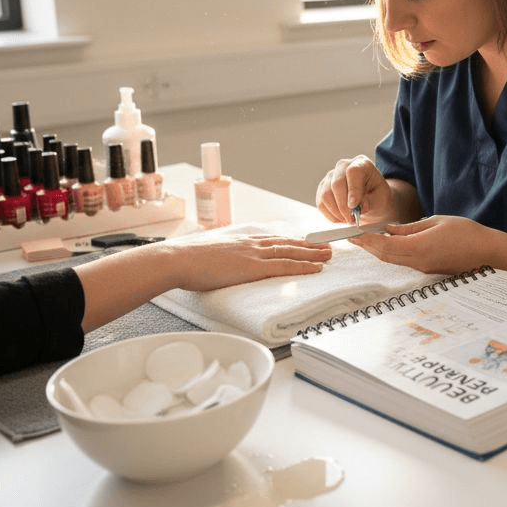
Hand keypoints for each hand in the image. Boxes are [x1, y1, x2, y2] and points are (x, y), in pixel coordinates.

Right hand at [157, 235, 332, 291]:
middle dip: (308, 245)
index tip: (303, 241)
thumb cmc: (187, 260)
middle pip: (286, 242)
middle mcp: (251, 243)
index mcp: (240, 240)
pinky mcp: (253, 267)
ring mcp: (253, 254)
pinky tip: (316, 268)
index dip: (290, 240)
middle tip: (326, 245)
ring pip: (291, 252)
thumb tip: (222, 262)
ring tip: (328, 255)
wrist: (177, 259)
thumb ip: (222, 256)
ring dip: (312, 254)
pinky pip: (285, 266)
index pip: (271, 239)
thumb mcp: (209, 253)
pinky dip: (303, 266)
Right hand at [316, 155, 395, 224]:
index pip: (353, 172)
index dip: (353, 190)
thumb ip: (369, 202)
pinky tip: (342, 217)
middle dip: (344, 206)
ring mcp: (331, 177)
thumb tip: (355, 206)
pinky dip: (332, 215)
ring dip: (337, 212)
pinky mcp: (322, 189)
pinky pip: (321, 204)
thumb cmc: (378, 199)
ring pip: (326, 195)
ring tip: (349, 219)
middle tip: (352, 219)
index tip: (354, 206)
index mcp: (362, 164)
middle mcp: (344, 167)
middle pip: (336, 183)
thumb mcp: (381, 200)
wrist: (372, 202)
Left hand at [351, 216, 493, 275]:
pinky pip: (404, 261)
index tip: (354, 233)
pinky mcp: (429, 269)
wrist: (487, 252)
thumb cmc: (466, 233)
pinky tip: (387, 244)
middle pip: (385, 256)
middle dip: (367, 246)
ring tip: (365, 240)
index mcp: (419, 247)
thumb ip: (410, 227)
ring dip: (378, 250)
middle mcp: (418, 261)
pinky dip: (391, 253)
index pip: (385, 245)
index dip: (367, 240)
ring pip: (393, 260)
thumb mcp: (436, 221)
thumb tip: (389, 229)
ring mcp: (423, 267)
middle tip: (352, 237)